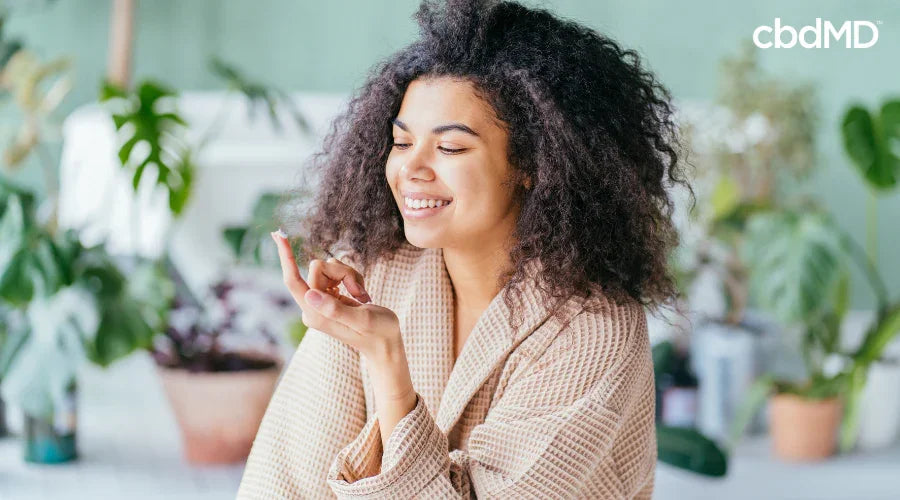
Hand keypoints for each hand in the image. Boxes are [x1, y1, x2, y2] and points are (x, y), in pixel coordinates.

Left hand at [270, 230, 403, 363]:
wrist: (386, 343)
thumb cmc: (378, 332)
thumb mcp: (362, 319)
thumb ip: (335, 309)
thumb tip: (308, 295)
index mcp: (315, 314)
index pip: (293, 281)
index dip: (286, 257)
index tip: (278, 235)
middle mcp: (312, 307)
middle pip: (318, 269)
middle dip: (342, 273)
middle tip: (360, 292)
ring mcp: (320, 302)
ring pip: (328, 268)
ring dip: (348, 276)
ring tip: (361, 295)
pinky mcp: (328, 297)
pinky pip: (334, 273)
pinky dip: (350, 278)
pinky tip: (359, 294)